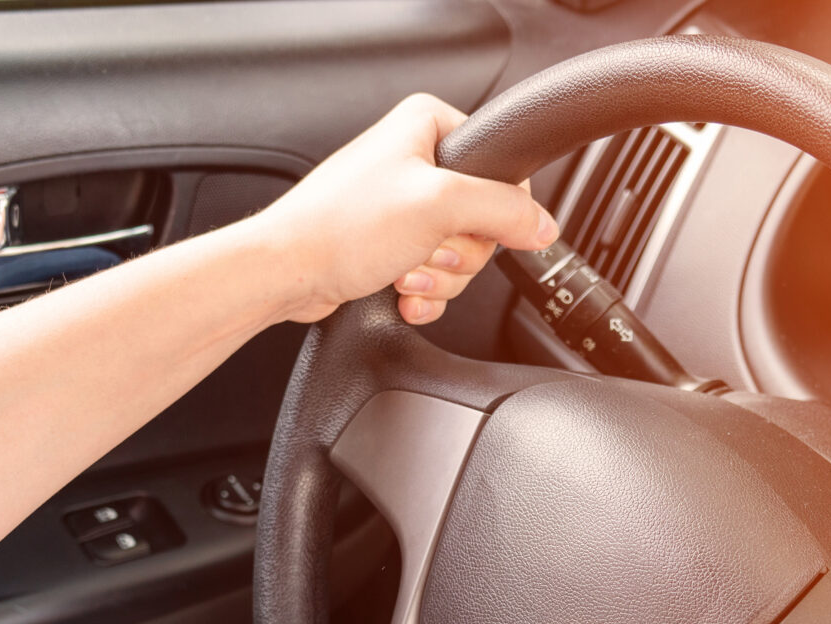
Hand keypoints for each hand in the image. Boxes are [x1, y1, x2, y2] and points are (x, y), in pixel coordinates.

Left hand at [243, 93, 557, 325]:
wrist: (287, 272)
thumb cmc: (340, 227)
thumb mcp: (439, 206)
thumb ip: (504, 211)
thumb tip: (544, 226)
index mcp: (429, 125)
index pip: (503, 168)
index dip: (496, 210)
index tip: (468, 225)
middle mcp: (417, 160)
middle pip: (485, 219)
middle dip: (457, 251)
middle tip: (425, 248)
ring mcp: (405, 206)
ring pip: (462, 253)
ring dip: (438, 276)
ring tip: (403, 271)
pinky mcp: (393, 245)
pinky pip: (437, 274)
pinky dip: (424, 291)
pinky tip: (400, 291)